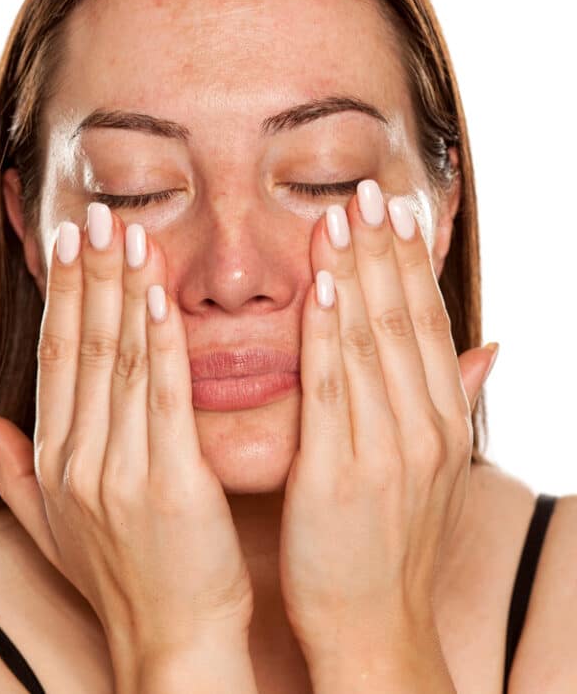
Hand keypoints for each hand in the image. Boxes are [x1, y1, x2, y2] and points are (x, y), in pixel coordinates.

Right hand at [0, 203, 252, 672]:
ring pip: (120, 360)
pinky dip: (160, 341)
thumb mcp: (54, 529)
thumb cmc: (124, 578)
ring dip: (124, 291)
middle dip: (89, 276)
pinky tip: (160, 294)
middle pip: (83, 346)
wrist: (174, 640)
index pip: (57, 359)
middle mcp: (79, 458)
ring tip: (128, 234)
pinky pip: (163, 397)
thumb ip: (17, 473)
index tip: (69, 244)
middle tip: (96, 215)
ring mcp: (120, 470)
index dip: (62, 297)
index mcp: (56, 460)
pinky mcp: (171, 482)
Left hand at [279, 180, 497, 650]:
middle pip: (403, 319)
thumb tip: (489, 348)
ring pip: (373, 340)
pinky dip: (331, 332)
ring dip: (360, 272)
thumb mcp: (433, 468)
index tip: (397, 211)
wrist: (375, 624)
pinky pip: (335, 387)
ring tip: (345, 214)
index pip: (425, 323)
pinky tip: (325, 285)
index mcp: (439, 421)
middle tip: (371, 190)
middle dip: (386, 250)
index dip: (411, 263)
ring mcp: (387, 448)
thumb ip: (451, 401)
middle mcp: (422, 426)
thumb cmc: (388, 542)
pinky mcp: (341, 472)